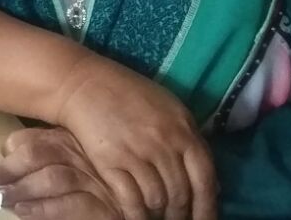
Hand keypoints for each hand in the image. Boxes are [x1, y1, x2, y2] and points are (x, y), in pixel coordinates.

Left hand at [0, 127, 124, 219]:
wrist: (137, 203)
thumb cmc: (97, 181)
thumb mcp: (69, 159)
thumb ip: (42, 153)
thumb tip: (7, 157)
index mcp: (69, 140)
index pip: (34, 140)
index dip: (10, 156)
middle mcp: (82, 156)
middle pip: (39, 155)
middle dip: (12, 172)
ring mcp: (96, 180)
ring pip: (54, 178)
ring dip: (25, 191)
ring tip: (7, 202)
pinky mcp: (107, 207)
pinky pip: (74, 205)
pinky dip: (46, 210)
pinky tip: (27, 213)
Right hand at [52, 53, 217, 219]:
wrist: (83, 83)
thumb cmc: (127, 93)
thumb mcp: (168, 108)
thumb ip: (188, 140)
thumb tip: (207, 180)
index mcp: (182, 129)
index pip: (205, 177)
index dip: (207, 206)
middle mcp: (163, 143)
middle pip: (180, 193)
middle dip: (180, 214)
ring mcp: (136, 152)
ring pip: (157, 199)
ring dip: (157, 214)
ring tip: (154, 216)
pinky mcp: (110, 161)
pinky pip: (130, 199)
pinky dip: (135, 214)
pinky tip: (135, 216)